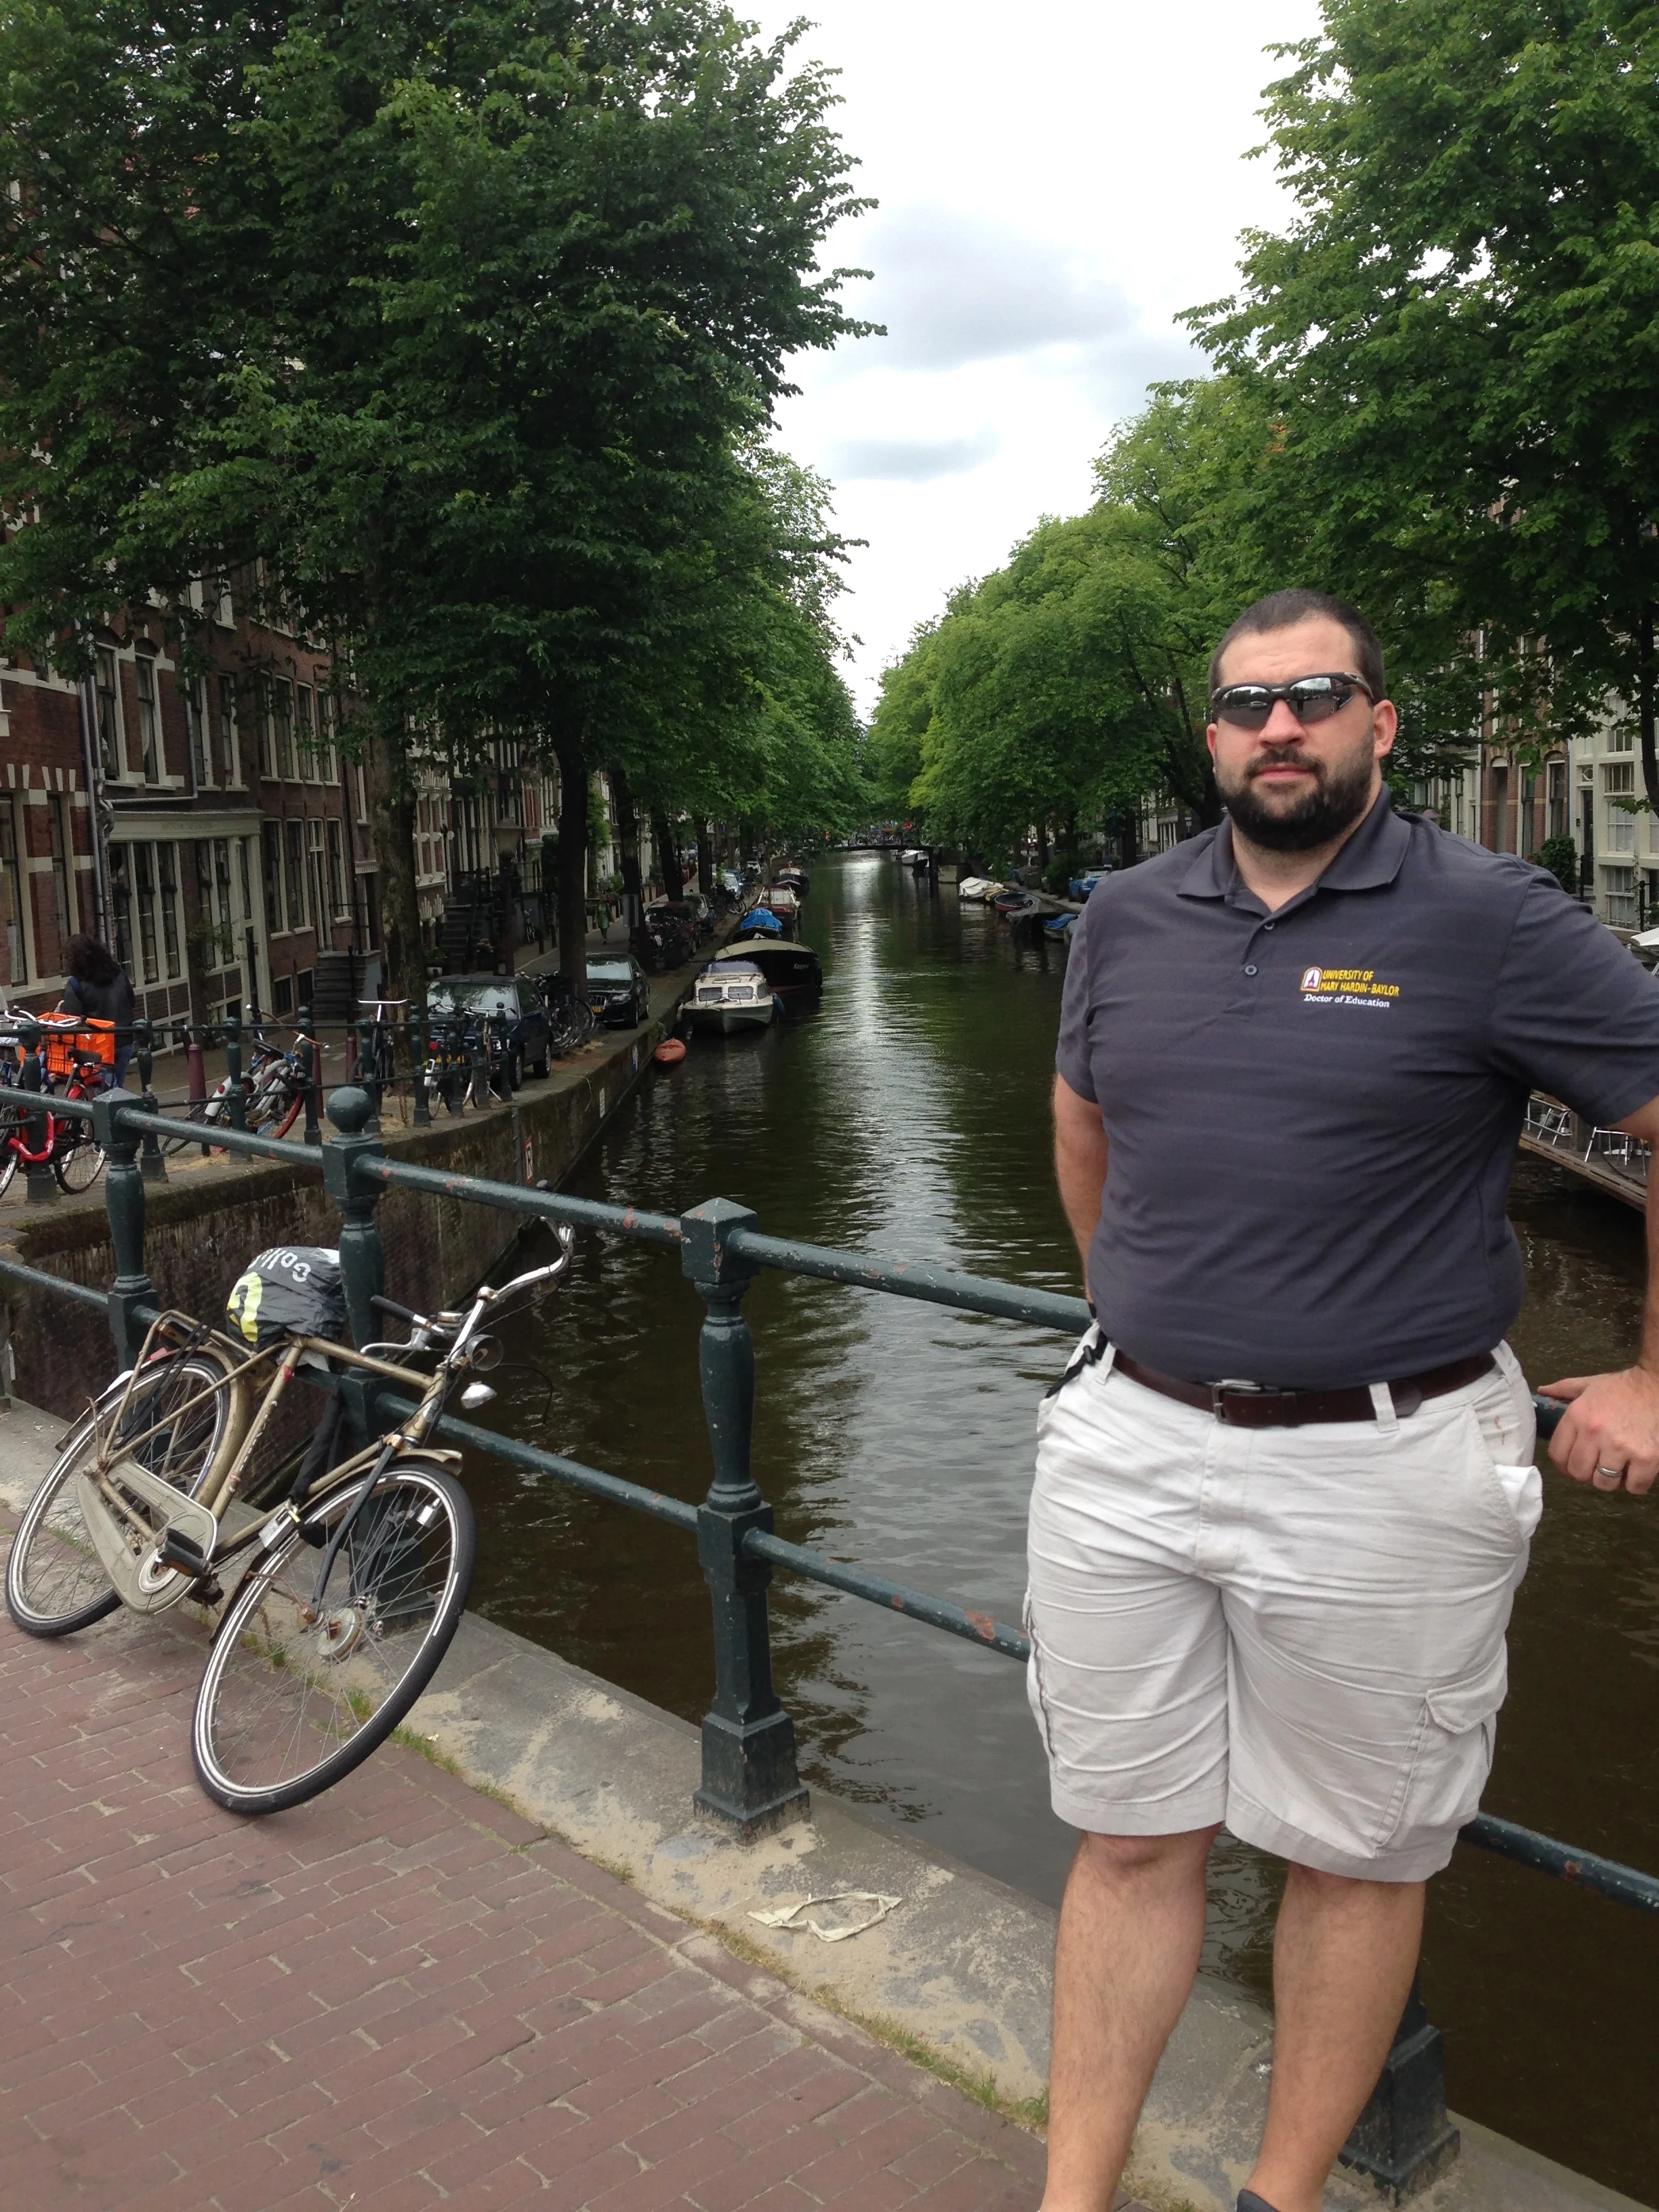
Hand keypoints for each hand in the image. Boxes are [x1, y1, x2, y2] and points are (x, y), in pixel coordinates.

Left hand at [1536, 1366, 1658, 1493]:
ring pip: (1604, 1483)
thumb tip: (1542, 1392)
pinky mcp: (1647, 1458)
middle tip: (1596, 1467)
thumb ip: (1564, 1389)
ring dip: (1610, 1480)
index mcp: (1577, 1416)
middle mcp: (1595, 1434)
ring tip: (1617, 1468)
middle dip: (1585, 1474)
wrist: (1658, 1385)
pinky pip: (1634, 1487)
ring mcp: (1621, 1448)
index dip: (1563, 1465)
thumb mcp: (1590, 1385)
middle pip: (1579, 1473)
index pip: (1557, 1455)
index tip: (1572, 1465)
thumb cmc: (1624, 1388)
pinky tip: (1636, 1470)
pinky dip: (1635, 1483)